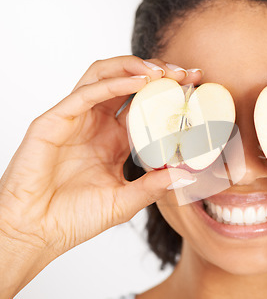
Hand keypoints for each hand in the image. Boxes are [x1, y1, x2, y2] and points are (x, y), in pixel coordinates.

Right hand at [0, 56, 199, 257]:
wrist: (35, 233)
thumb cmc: (74, 218)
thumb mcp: (125, 201)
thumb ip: (154, 185)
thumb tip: (189, 174)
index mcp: (114, 138)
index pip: (144, 102)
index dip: (169, 91)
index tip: (196, 86)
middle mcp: (96, 122)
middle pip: (127, 81)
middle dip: (158, 72)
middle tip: (186, 73)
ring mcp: (76, 119)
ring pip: (104, 75)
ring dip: (134, 67)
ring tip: (163, 71)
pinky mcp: (54, 121)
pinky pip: (85, 93)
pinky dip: (113, 83)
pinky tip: (139, 83)